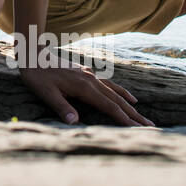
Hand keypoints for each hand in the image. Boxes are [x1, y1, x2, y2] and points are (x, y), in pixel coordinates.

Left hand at [19, 64, 154, 126]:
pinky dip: (121, 92)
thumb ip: (61, 107)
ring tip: (142, 115)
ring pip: (115, 92)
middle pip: (117, 101)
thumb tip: (74, 123)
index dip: (123, 119)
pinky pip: (110, 85)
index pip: (109, 107)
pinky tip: (128, 97)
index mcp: (84, 87)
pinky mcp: (87, 74)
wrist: (34, 55)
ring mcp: (90, 76)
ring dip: (130, 105)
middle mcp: (91, 81)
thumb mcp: (46, 93)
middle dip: (134, 115)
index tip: (137, 130)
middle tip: (151, 127)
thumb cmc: (37, 76)